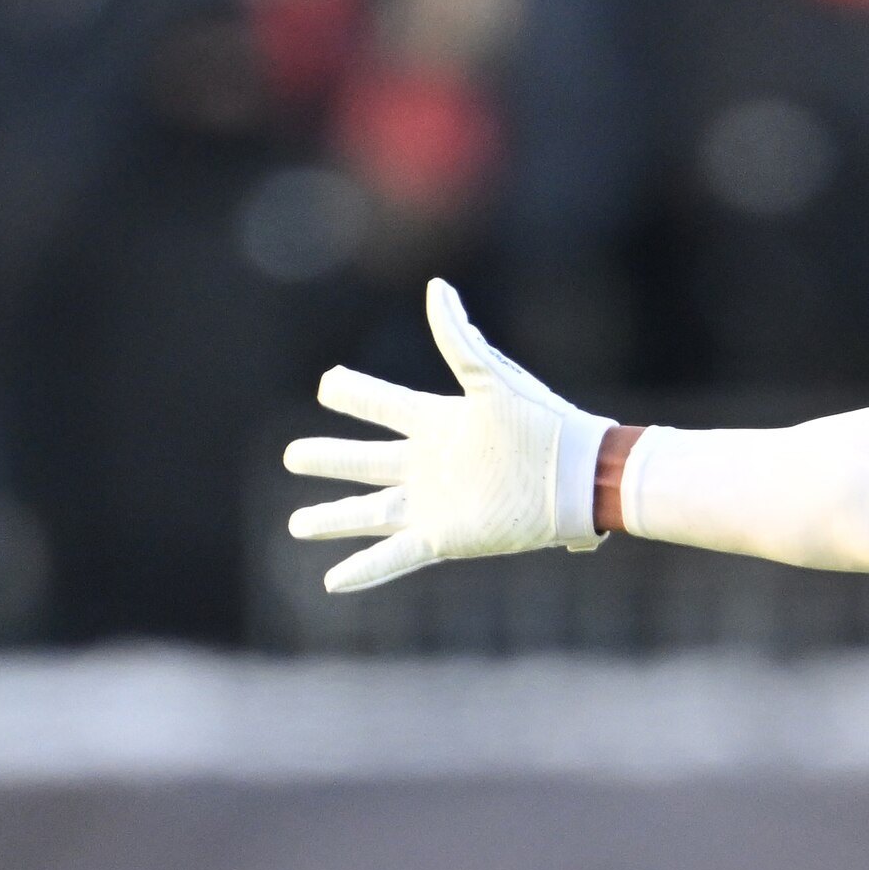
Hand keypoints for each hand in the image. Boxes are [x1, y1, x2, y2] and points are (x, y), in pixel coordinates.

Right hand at [280, 279, 612, 595]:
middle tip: (293, 456)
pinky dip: (363, 569)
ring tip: (297, 524)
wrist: (575, 478)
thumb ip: (458, 338)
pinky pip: (393, 556)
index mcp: (437, 423)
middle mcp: (427, 465)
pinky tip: (332, 581)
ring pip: (369, 512)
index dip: (353, 394)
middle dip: (328, 459)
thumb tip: (436, 287)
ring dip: (333, 519)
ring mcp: (432, 504)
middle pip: (363, 462)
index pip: (381, 405)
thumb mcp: (493, 379)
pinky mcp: (444, 537)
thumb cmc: (541, 425)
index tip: (327, 383)